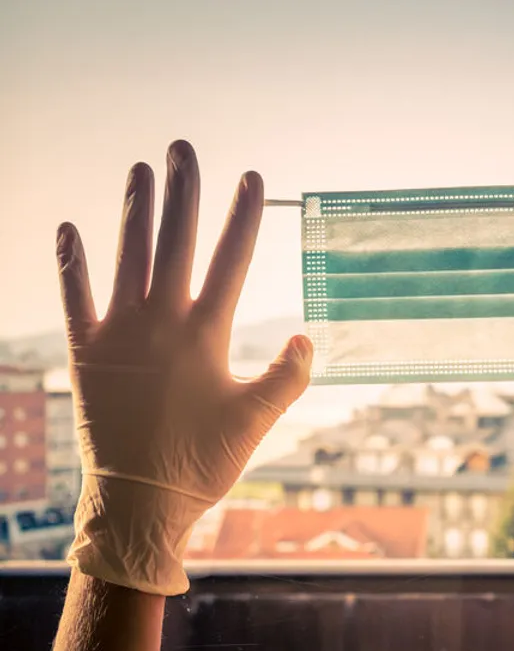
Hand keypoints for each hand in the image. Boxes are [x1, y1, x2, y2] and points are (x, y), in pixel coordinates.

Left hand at [59, 140, 312, 594]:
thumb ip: (287, 376)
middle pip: (175, 242)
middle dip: (184, 192)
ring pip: (127, 256)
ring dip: (136, 210)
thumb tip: (307, 336)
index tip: (253, 178)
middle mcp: (160, 322)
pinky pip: (73, 297)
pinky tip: (68, 228)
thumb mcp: (257, 420)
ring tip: (142, 169)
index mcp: (206, 335)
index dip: (244, 216)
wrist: (138, 502)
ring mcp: (118, 333)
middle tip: (185, 148)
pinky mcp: (84, 352)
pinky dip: (70, 263)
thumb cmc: (203, 462)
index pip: (231, 261)